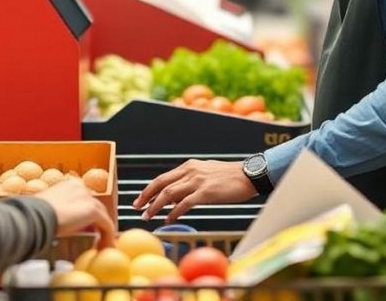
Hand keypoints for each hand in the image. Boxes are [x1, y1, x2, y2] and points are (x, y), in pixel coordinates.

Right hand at [36, 179, 114, 247]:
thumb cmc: (33, 215)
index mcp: (68, 185)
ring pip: (102, 216)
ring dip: (103, 232)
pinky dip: (107, 238)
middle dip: (95, 223)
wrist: (36, 216)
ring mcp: (88, 198)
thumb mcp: (43, 210)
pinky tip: (104, 248)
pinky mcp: (93, 210)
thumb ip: (52, 213)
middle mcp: (81, 187)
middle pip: (94, 207)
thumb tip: (51, 224)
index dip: (84, 215)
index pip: (83, 200)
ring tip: (100, 245)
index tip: (83, 228)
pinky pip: (107, 225)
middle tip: (93, 238)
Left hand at [132, 159, 255, 223]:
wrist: (249, 175)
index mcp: (189, 166)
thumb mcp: (205, 174)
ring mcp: (197, 181)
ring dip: (156, 206)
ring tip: (148, 217)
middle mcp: (190, 171)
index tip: (140, 200)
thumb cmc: (229, 177)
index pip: (163, 178)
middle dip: (146, 196)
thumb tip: (173, 198)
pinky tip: (168, 220)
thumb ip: (189, 182)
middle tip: (137, 208)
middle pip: (161, 183)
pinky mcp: (206, 192)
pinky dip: (173, 213)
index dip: (149, 189)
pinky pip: (184, 204)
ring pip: (169, 194)